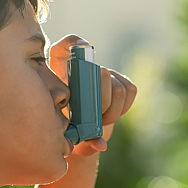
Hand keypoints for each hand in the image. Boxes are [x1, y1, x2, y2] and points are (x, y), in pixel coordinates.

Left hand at [49, 35, 136, 156]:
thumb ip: (81, 140)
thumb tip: (100, 144)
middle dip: (101, 100)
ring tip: (102, 121)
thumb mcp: (66, 137)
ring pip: (116, 86)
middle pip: (99, 71)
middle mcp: (82, 69)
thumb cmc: (64, 133)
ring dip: (112, 109)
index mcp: (58, 75)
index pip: (63, 48)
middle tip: (95, 119)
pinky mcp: (120, 81)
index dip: (73, 43)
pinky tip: (112, 114)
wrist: (79, 136)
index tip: (83, 48)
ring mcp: (103, 74)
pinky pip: (129, 89)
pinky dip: (124, 106)